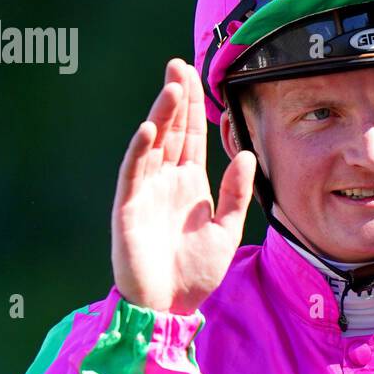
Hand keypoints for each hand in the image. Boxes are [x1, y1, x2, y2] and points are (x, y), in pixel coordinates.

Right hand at [110, 59, 255, 314]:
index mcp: (188, 184)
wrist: (171, 308)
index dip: (194, 107)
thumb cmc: (195, 272)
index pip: (192, 137)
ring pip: (154, 145)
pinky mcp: (128, 208)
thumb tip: (245, 153)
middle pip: (171, 131)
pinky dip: (141, 151)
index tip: (196, 75)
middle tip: (179, 65)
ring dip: (162, 116)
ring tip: (172, 88)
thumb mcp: (227, 230)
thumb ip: (237, 193)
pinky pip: (134, 174)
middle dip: (176, 99)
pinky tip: (151, 129)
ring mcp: (145, 193)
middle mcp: (165, 182)